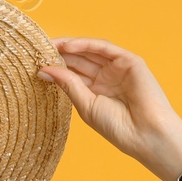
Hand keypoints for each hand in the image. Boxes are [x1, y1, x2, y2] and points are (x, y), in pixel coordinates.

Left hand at [38, 37, 181, 180]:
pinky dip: (87, 44)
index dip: (55, 66)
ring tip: (49, 45)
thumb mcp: (86, 105)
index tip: (35, 62)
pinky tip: (69, 46)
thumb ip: (67, 84)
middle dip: (59, 53)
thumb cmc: (118, 127)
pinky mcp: (131, 62)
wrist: (146, 136)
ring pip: (91, 51)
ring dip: (70, 46)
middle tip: (38, 49)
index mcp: (96, 91)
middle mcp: (107, 77)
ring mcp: (119, 68)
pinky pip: (106, 48)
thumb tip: (43, 69)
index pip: (73, 73)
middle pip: (80, 60)